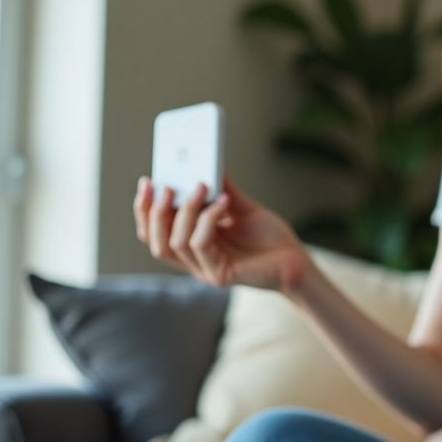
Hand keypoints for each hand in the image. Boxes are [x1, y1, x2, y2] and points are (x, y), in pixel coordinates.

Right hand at [133, 176, 310, 290]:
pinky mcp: (219, 275)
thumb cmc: (270, 237)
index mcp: (192, 244)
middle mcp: (193, 260)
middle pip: (155, 240)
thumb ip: (223, 191)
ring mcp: (204, 270)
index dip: (144, 210)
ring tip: (198, 185)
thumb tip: (207, 165)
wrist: (296, 261)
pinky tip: (223, 202)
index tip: (147, 182)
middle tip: (165, 185)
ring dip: (184, 210)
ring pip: (174, 243)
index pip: (154, 232)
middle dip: (154, 211)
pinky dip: (207, 219)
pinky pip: (200, 245)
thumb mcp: (242, 208)